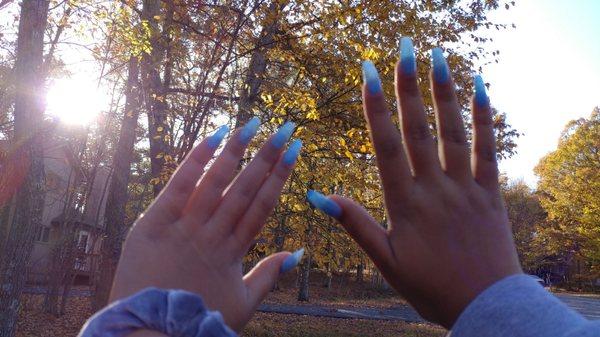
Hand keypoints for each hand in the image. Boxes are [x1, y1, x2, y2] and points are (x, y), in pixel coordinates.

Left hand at [109, 118, 303, 331]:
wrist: (150, 334)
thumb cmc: (197, 320)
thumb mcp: (242, 304)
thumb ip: (270, 276)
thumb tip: (299, 254)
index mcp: (234, 253)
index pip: (262, 206)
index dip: (280, 177)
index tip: (295, 151)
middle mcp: (212, 235)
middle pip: (244, 188)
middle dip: (267, 156)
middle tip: (285, 128)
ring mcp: (182, 228)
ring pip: (214, 182)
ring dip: (235, 151)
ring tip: (252, 124)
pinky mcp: (152, 224)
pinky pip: (176, 187)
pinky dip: (193, 162)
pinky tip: (211, 138)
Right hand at [306, 38, 521, 327]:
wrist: (485, 306)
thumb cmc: (430, 287)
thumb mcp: (385, 261)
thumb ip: (355, 224)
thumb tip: (318, 196)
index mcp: (405, 204)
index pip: (386, 146)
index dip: (375, 107)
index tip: (367, 73)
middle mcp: (435, 188)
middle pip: (419, 129)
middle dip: (408, 85)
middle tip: (404, 47)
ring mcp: (466, 188)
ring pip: (454, 132)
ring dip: (445, 92)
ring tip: (438, 56)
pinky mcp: (491, 193)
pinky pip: (489, 150)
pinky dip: (486, 118)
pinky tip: (481, 89)